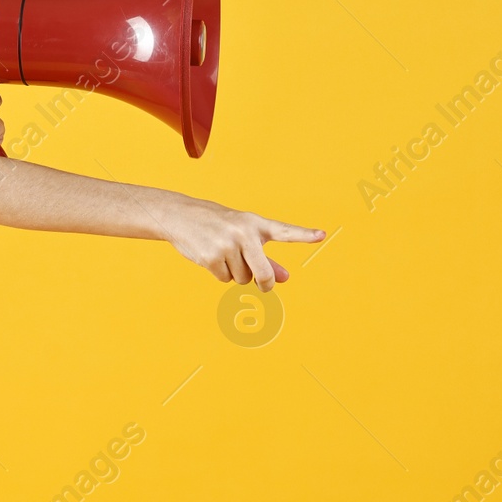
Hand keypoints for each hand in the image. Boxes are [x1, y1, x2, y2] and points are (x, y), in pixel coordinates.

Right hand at [164, 199, 323, 291]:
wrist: (179, 216)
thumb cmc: (216, 225)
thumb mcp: (243, 235)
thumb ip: (265, 257)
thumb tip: (285, 278)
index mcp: (255, 223)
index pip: (284, 231)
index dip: (304, 235)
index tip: (322, 235)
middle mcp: (244, 232)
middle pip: (264, 273)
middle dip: (264, 283)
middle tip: (262, 284)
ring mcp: (227, 245)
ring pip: (242, 278)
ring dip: (234, 273)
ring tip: (221, 252)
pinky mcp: (211, 257)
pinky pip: (224, 279)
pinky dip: (219, 273)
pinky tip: (209, 256)